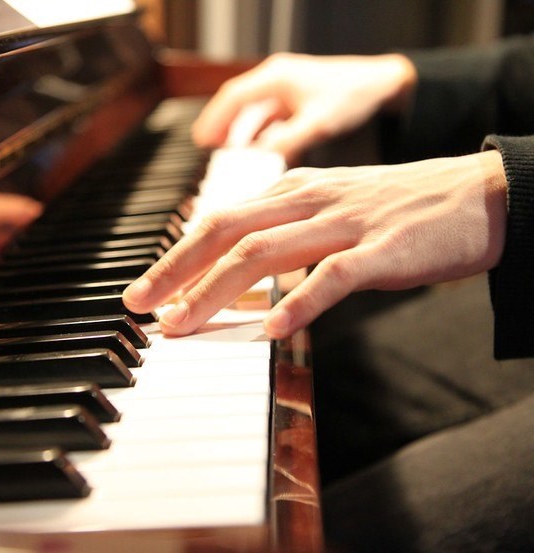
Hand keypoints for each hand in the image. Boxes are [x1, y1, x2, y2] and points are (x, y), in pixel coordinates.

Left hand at [123, 150, 507, 338]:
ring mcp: (345, 223)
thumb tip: (233, 276)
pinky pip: (335, 275)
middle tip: (140, 305)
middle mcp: (308, 200)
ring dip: (216, 291)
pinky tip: (275, 329)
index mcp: (290, 191)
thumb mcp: (326, 208)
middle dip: (174, 270)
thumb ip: (280, 235)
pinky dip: (301, 301)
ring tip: (183, 324)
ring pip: (265, 253)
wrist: (476, 195)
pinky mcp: (384, 250)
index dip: (175, 257)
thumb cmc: (394, 210)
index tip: (146, 291)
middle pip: (225, 232)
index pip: (217, 222)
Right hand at [192, 53, 416, 160]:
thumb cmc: (355, 96)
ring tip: (227, 153)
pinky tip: (258, 150)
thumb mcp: (319, 123)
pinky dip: (259, 132)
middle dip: (221, 124)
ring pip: (252, 109)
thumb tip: (259, 161)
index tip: (201, 141)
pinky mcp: (298, 100)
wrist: (386, 85)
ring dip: (239, 130)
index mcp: (277, 77)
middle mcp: (278, 79)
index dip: (214, 120)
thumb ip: (287, 142)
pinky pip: (269, 116)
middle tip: (206, 147)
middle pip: (237, 101)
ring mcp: (288, 89)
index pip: (233, 98)